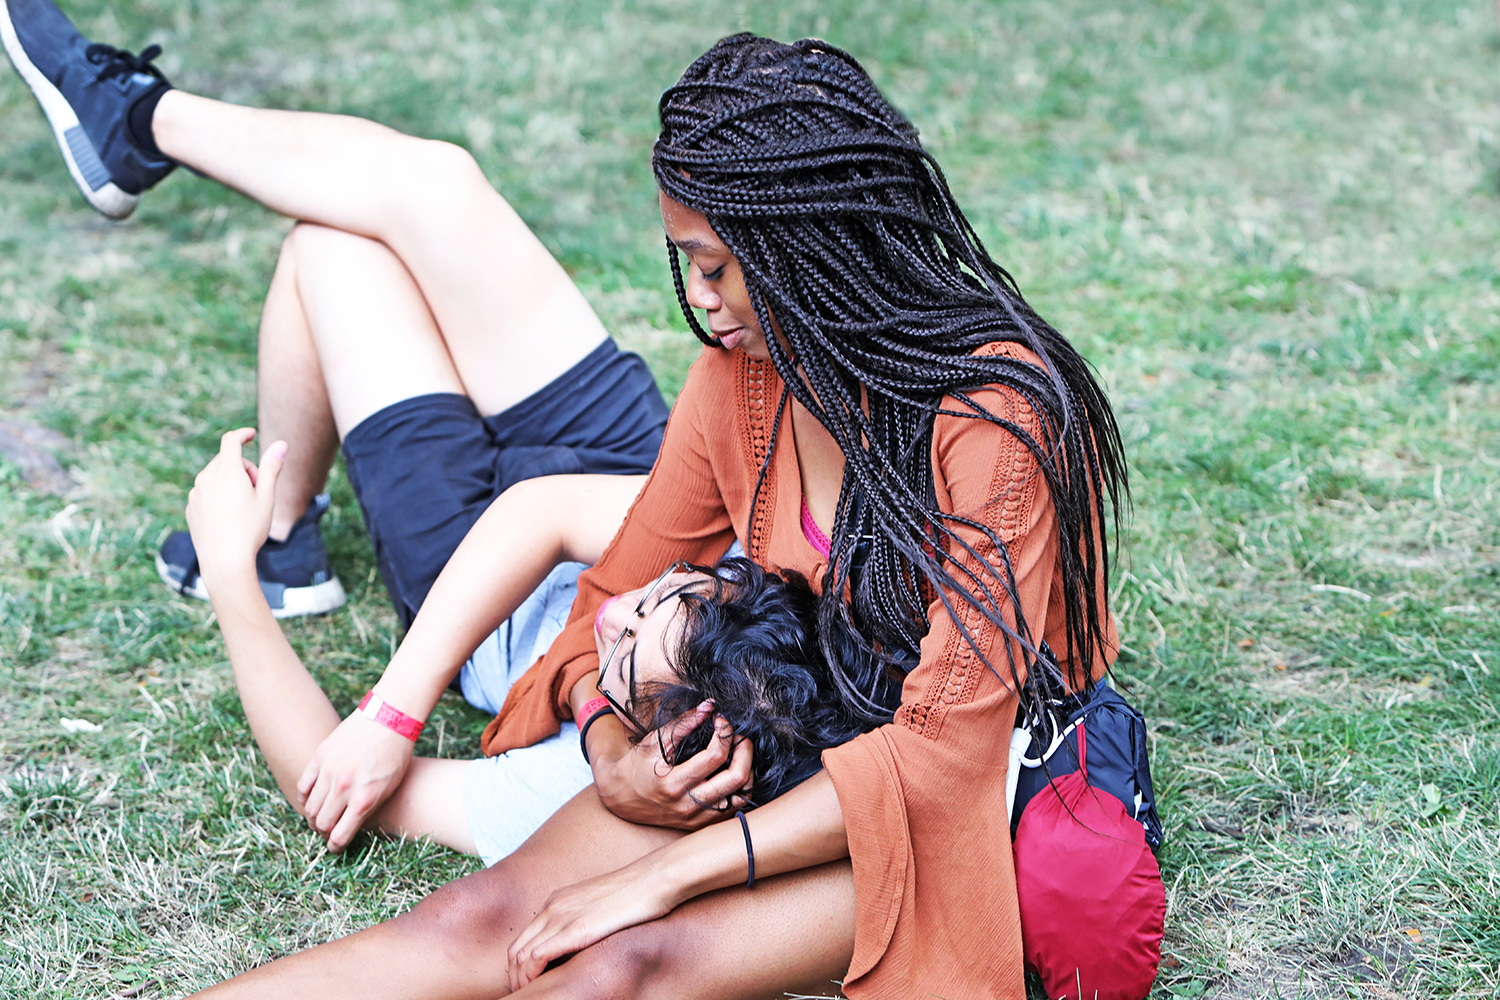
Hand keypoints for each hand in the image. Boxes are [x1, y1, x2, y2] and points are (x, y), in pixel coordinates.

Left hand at [184, 428, 285, 586]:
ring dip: (230, 481)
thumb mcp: (267, 497)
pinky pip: (206, 491)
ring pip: (215, 476)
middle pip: (227, 460)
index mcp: (227, 472)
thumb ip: (272, 467)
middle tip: (259, 491)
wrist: (225, 561)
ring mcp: (196, 493)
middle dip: (244, 468)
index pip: (231, 441)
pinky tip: (229, 517)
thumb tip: (281, 444)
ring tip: (243, 507)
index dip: (242, 435)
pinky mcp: (191, 506)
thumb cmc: (250, 529)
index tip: (251, 435)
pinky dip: (218, 495)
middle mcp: (207, 478)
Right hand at [296, 711, 414, 851]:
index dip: (336, 847)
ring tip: (321, 816)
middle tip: (328, 831)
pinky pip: (303, 786)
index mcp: (364, 800)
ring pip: (310, 808)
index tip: (336, 846)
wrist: (390, 718)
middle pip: (322, 824)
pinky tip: (313, 799)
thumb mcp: (389, 788)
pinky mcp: (320, 756)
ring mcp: (329, 771)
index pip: (340, 837)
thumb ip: (367, 808)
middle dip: (324, 833)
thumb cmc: (395, 755)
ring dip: (314, 816)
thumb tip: (348, 826)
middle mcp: (343, 788)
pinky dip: (305, 797)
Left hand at [506, 859, 677, 990]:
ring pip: (521, 956)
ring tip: (530, 996)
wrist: (653, 879)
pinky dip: (531, 976)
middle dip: (516, 977)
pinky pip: (537, 957)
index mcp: (557, 900)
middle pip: (515, 949)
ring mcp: (562, 917)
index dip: (520, 965)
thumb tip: (582, 943)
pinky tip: (539, 986)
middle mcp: (553, 907)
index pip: (523, 938)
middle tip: (525, 994)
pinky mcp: (576, 930)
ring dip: (521, 981)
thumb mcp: (599, 906)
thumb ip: (583, 920)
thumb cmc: (636, 894)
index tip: (529, 983)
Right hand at [594, 704, 753, 828]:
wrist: (619, 798)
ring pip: (740, 798)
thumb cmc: (635, 766)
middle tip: (740, 737)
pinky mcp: (699, 824)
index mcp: (673, 783)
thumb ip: (682, 724)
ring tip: (739, 754)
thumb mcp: (653, 742)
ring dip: (747, 771)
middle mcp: (687, 804)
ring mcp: (695, 818)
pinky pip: (732, 810)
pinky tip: (733, 773)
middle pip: (736, 779)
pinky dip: (739, 790)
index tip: (721, 720)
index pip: (715, 756)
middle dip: (745, 751)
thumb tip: (709, 707)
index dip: (725, 733)